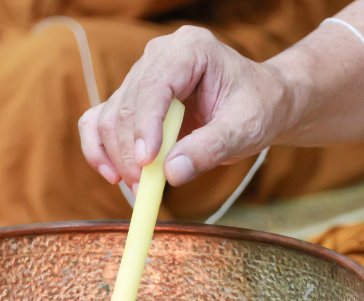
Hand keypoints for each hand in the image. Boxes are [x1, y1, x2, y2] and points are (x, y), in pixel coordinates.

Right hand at [77, 26, 298, 188]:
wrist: (263, 103)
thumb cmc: (259, 108)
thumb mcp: (245, 129)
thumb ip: (210, 148)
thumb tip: (172, 173)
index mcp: (191, 48)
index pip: (154, 85)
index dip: (146, 125)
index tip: (147, 163)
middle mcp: (160, 55)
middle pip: (128, 104)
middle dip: (131, 151)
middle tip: (145, 188)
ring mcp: (143, 75)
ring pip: (111, 116)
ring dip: (118, 156)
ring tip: (140, 187)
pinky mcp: (134, 99)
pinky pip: (100, 121)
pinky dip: (100, 149)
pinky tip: (112, 175)